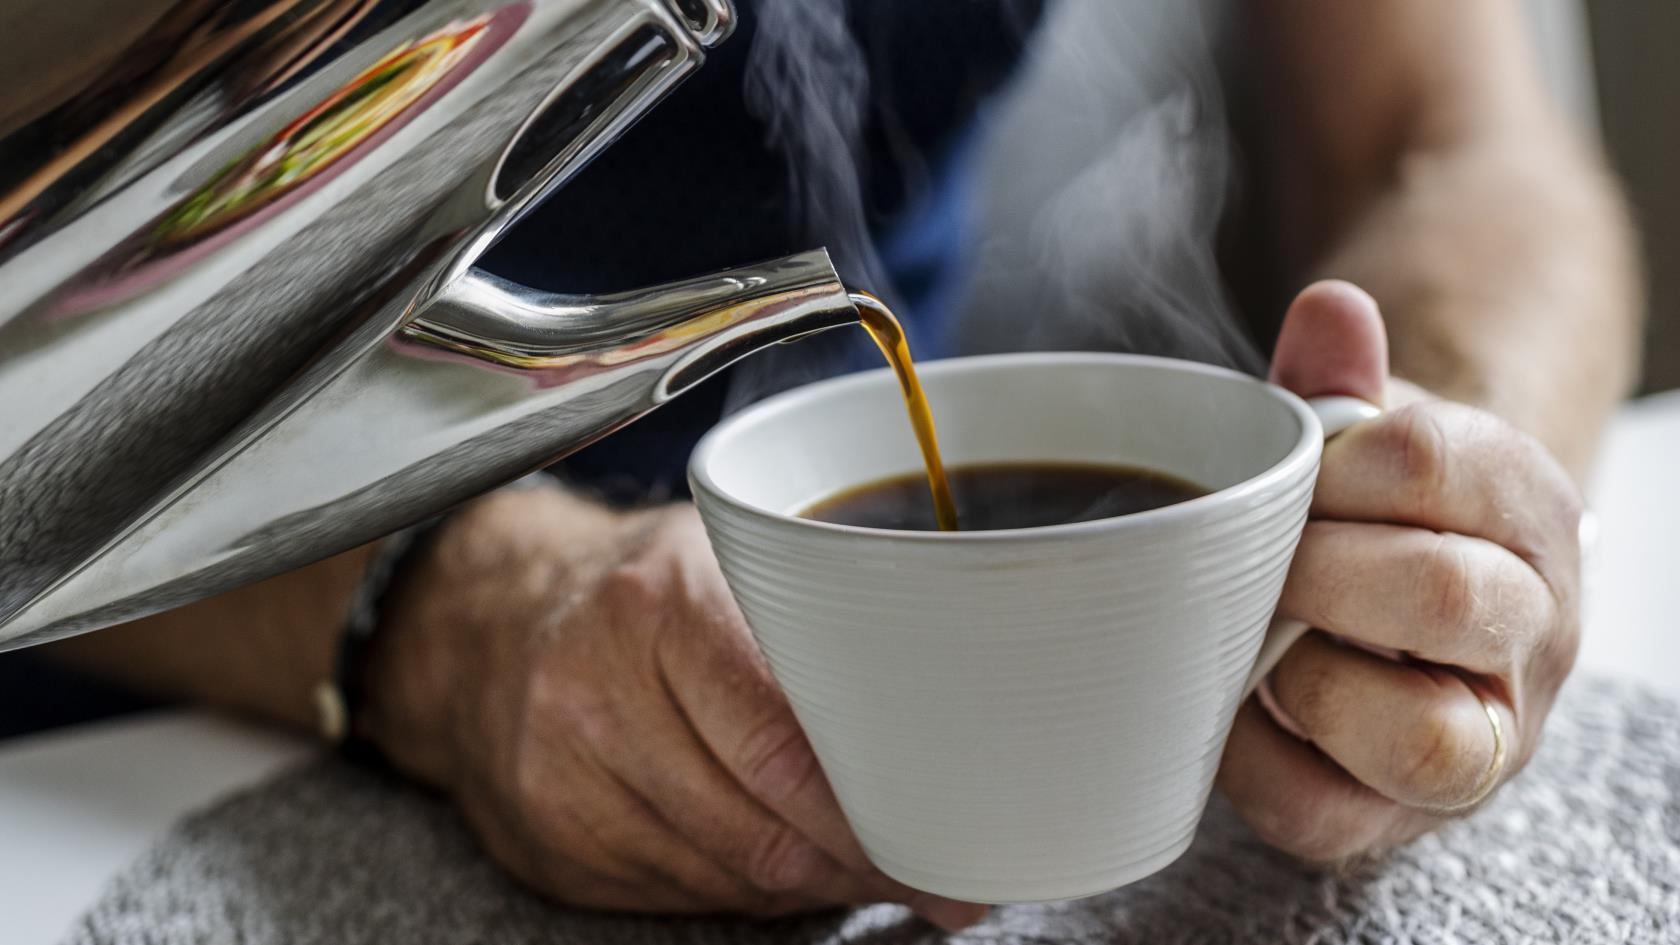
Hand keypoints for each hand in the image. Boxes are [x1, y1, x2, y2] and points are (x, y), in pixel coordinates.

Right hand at [360, 486, 986, 928]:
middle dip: (859, 861)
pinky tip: (777, 859)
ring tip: (861, 861)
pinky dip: (744, 887)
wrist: (490, 618)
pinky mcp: (546, 837)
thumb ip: (816, 625)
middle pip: (760, 824)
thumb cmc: (640, 587)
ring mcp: (561, 774)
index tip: (941, 838)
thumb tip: (939, 727)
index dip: (872, 807)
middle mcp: (595, 690)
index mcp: (658, 603)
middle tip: (932, 876)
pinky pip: (677, 892)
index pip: (784, 742)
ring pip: (725, 871)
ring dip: (810, 882)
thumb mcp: (727, 560)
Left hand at [1218, 281, 1583, 859]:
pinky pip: (1329, 813)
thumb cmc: (1372, 511)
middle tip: (1248, 556)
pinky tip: (1225, 707)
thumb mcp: (1360, 434)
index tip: (1282, 472)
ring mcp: (1485, 736)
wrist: (1412, 599)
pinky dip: (1253, 763)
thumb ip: (1338, 378)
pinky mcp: (1403, 813)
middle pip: (1440, 594)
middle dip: (1312, 567)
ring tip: (1251, 634)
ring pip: (1423, 736)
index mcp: (1524, 508)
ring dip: (1304, 676)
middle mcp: (1533, 628)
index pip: (1437, 464)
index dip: (1330, 462)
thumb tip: (1328, 309)